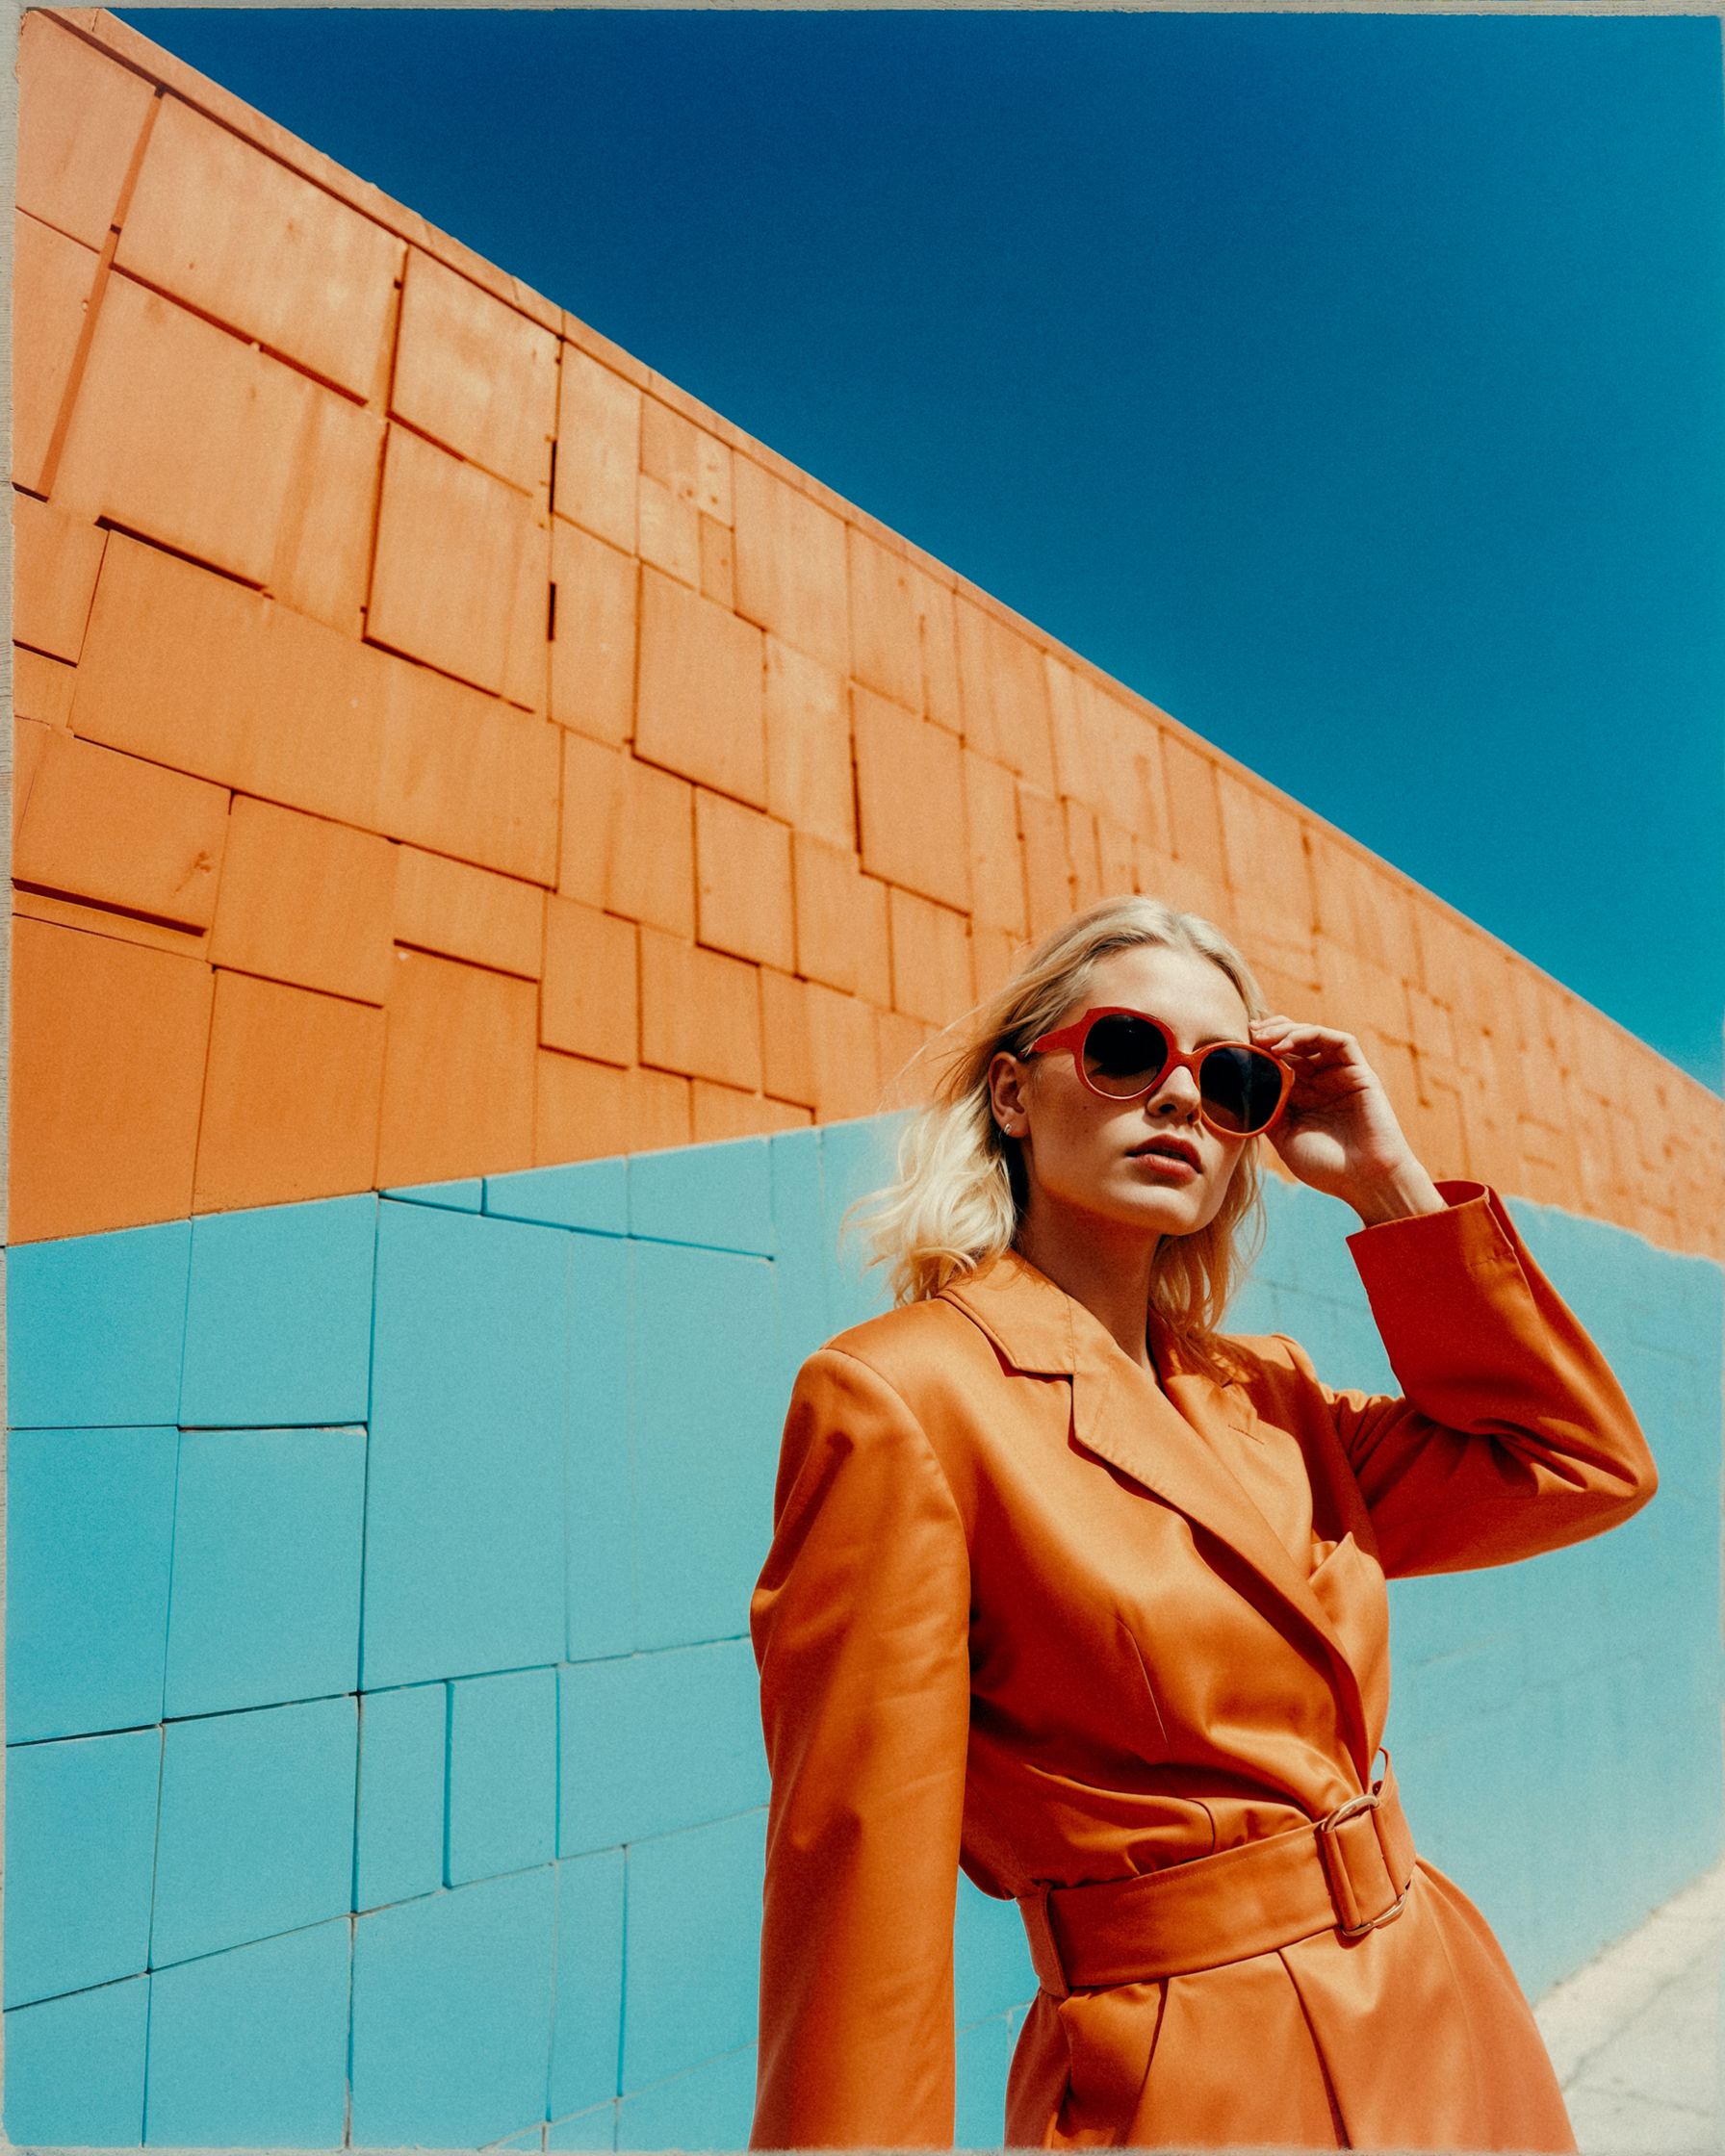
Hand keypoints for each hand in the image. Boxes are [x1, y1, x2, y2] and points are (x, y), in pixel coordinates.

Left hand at [1247, 1016, 1434, 1215]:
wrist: (1366, 1183)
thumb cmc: (1326, 1166)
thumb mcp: (1283, 1136)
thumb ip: (1265, 1108)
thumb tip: (1237, 1085)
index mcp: (1303, 1095)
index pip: (1280, 1059)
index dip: (1258, 1048)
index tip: (1236, 1045)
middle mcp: (1322, 1081)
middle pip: (1295, 1042)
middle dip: (1269, 1033)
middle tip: (1248, 1034)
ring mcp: (1342, 1075)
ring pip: (1315, 1036)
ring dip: (1287, 1031)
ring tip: (1263, 1038)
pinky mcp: (1361, 1073)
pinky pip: (1340, 1041)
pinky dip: (1312, 1035)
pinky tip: (1286, 1044)